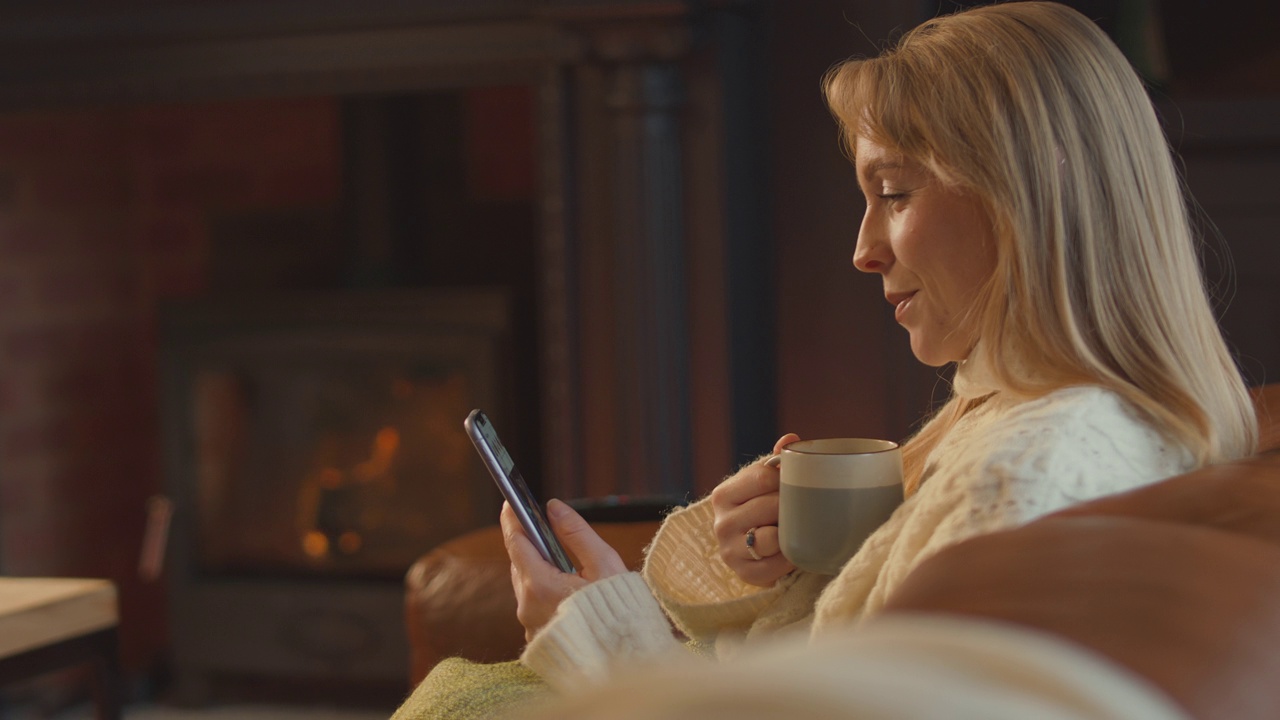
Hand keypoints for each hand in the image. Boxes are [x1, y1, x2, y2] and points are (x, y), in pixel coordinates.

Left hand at [501, 499, 626, 641]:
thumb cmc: (619, 613)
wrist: (622, 661)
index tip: (510, 501)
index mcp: (540, 585)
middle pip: (520, 564)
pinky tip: (562, 586)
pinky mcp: (537, 638)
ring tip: (556, 555)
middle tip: (540, 524)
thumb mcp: (604, 564)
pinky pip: (533, 606)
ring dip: (536, 568)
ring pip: (526, 586)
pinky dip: (542, 591)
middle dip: (529, 543)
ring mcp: (530, 625)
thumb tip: (554, 508)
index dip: (513, 520)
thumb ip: (576, 532)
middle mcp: (527, 607)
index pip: (516, 543)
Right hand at [710, 434, 799, 586]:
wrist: (748, 549)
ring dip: (788, 534)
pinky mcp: (743, 574)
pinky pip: (775, 566)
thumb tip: (790, 440)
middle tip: (801, 508)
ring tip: (793, 529)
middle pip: (769, 506)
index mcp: (723, 494)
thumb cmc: (760, 509)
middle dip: (790, 507)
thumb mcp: (762, 484)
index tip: (794, 483)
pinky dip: (789, 559)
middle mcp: (721, 522)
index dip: (785, 479)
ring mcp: (729, 550)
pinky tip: (792, 551)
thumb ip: (775, 462)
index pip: (761, 477)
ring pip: (771, 538)